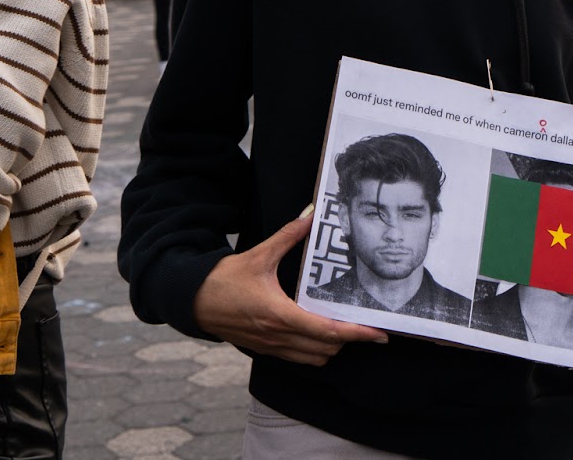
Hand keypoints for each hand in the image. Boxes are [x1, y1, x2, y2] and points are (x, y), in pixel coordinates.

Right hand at [192, 214, 386, 364]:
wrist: (193, 301)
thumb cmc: (224, 279)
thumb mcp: (258, 255)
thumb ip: (288, 235)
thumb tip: (310, 214)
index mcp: (280, 315)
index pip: (328, 331)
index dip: (357, 334)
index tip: (379, 334)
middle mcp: (278, 336)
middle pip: (327, 349)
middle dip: (349, 339)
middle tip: (365, 323)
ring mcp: (271, 347)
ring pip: (315, 358)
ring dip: (332, 347)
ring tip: (345, 327)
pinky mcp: (265, 350)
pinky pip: (299, 358)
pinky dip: (315, 350)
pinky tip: (319, 332)